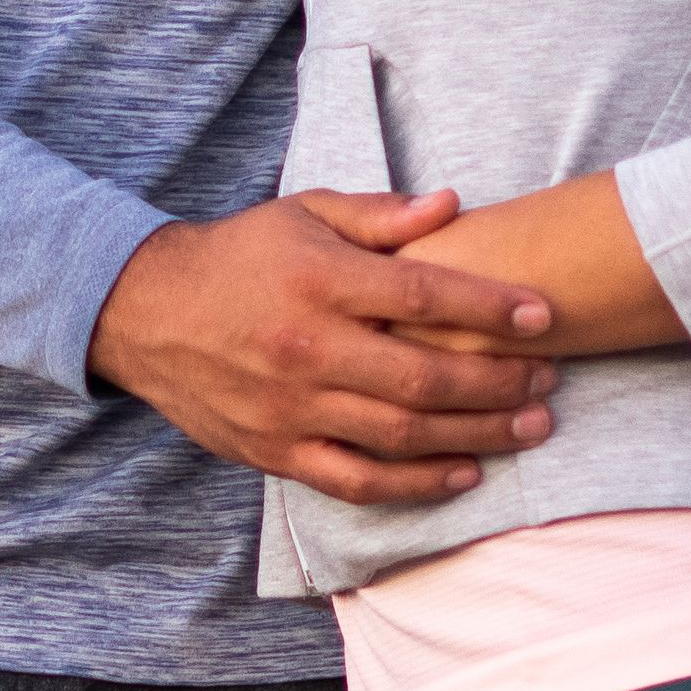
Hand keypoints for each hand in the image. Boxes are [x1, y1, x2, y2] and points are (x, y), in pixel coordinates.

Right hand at [93, 192, 562, 510]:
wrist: (142, 311)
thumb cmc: (238, 257)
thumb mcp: (302, 214)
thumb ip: (379, 214)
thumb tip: (452, 206)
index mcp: (318, 280)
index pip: (422, 294)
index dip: (490, 306)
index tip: (544, 315)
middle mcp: (307, 346)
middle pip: (425, 374)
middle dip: (500, 381)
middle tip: (548, 379)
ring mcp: (291, 406)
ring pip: (402, 433)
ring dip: (478, 433)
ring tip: (531, 426)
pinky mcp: (277, 449)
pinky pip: (358, 478)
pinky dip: (418, 483)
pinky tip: (465, 473)